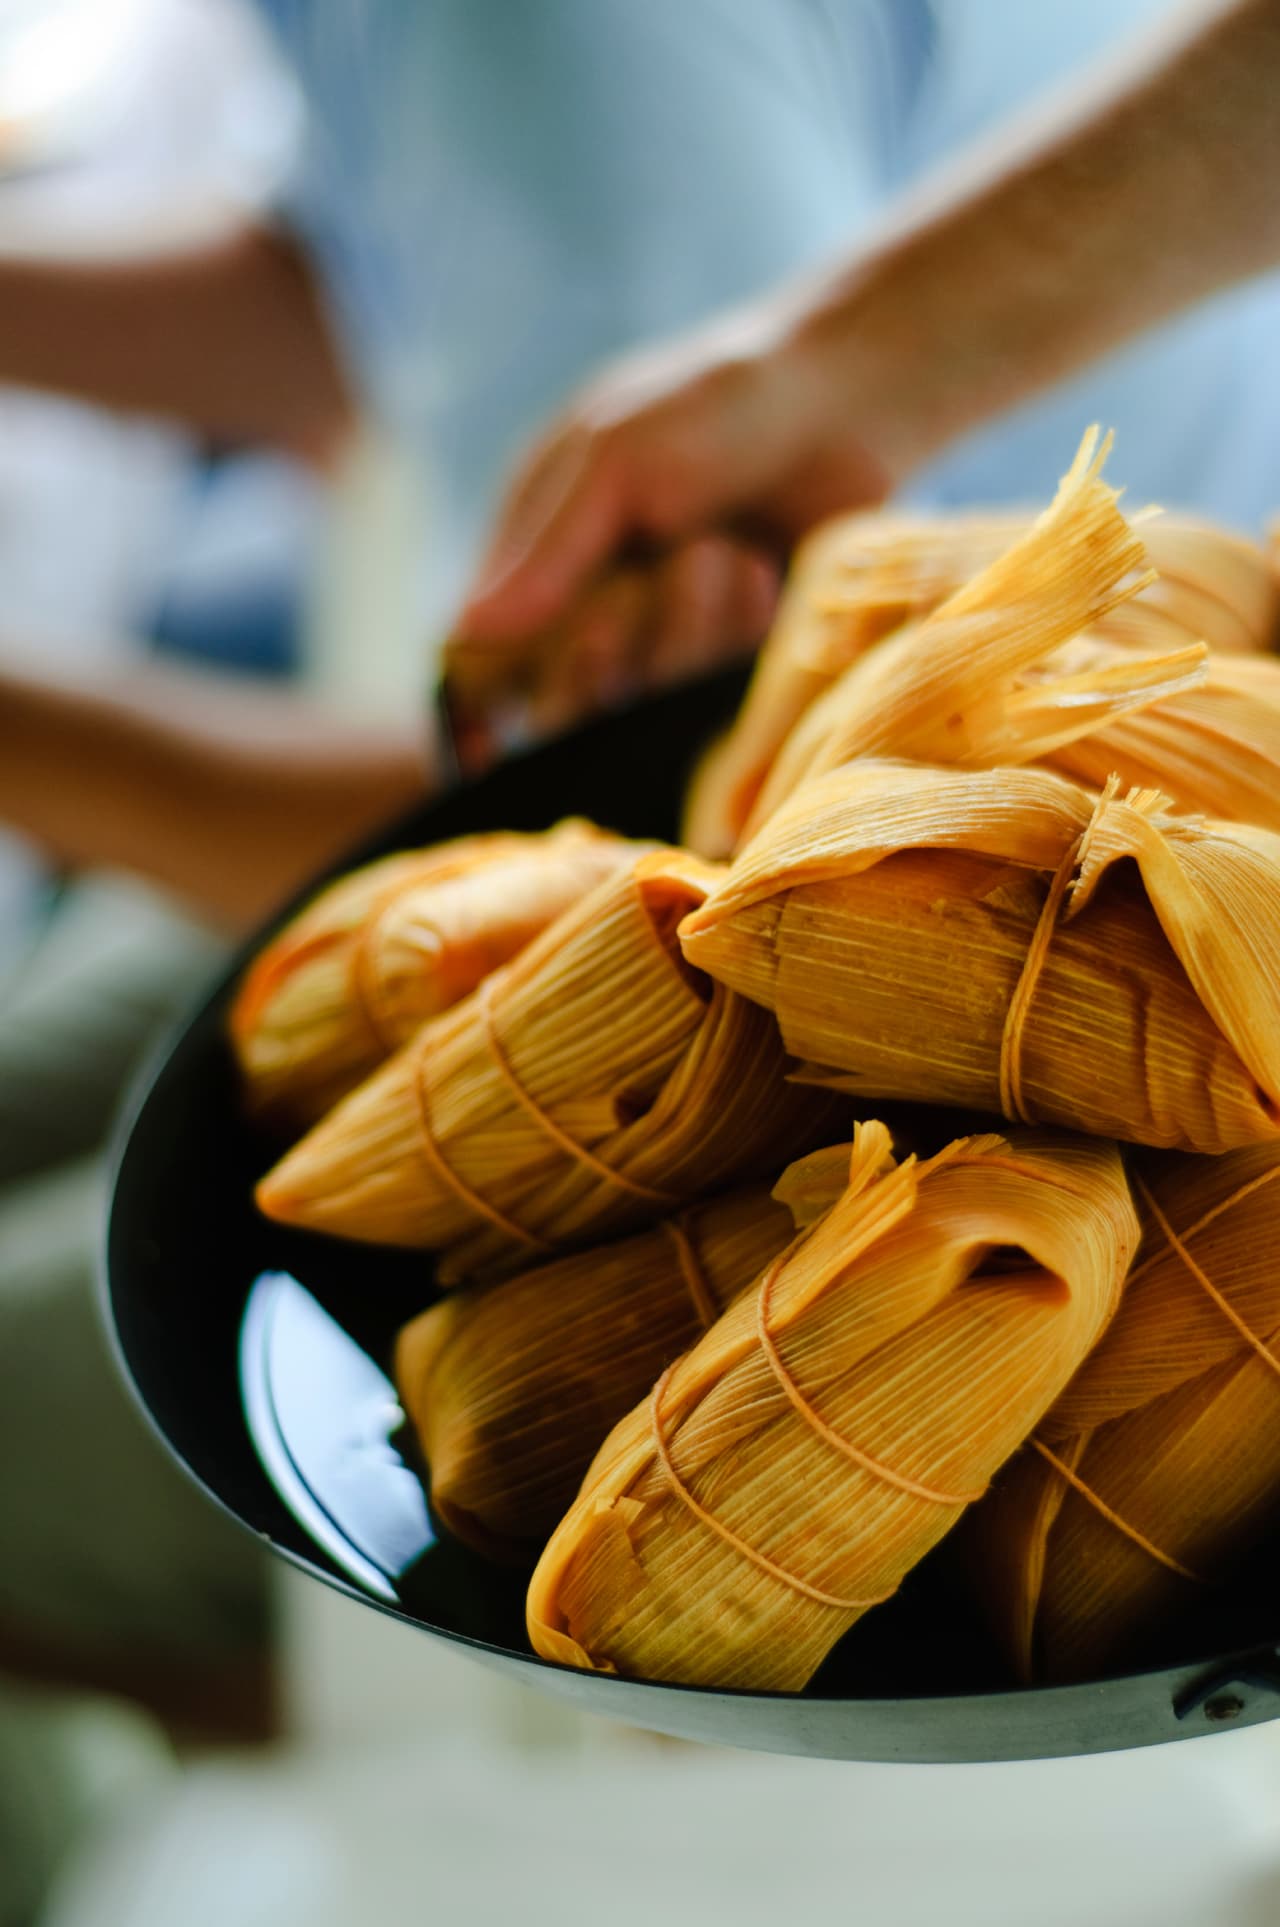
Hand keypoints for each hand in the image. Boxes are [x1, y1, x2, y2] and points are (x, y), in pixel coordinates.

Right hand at [445, 299, 893, 746]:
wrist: (847, 404)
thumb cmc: (715, 408)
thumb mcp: (616, 458)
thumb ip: (549, 552)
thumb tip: (465, 635)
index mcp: (535, 563)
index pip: (480, 666)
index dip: (487, 703)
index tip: (508, 716)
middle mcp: (589, 621)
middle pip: (559, 701)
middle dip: (608, 638)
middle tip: (661, 569)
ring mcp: (662, 652)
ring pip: (637, 706)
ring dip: (685, 627)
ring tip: (731, 551)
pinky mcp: (731, 672)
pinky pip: (711, 700)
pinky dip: (737, 636)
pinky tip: (766, 578)